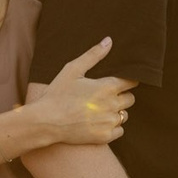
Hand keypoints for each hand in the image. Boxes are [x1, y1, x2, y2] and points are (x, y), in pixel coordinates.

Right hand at [22, 37, 136, 146]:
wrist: (46, 122)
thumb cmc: (57, 94)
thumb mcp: (72, 70)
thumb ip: (93, 55)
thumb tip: (109, 41)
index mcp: (107, 87)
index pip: (131, 82)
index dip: (127, 80)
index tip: (118, 82)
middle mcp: (112, 105)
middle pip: (130, 99)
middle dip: (121, 96)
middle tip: (104, 96)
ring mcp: (109, 122)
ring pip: (124, 115)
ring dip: (116, 112)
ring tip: (99, 110)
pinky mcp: (105, 136)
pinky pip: (119, 130)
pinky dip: (112, 127)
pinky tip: (98, 122)